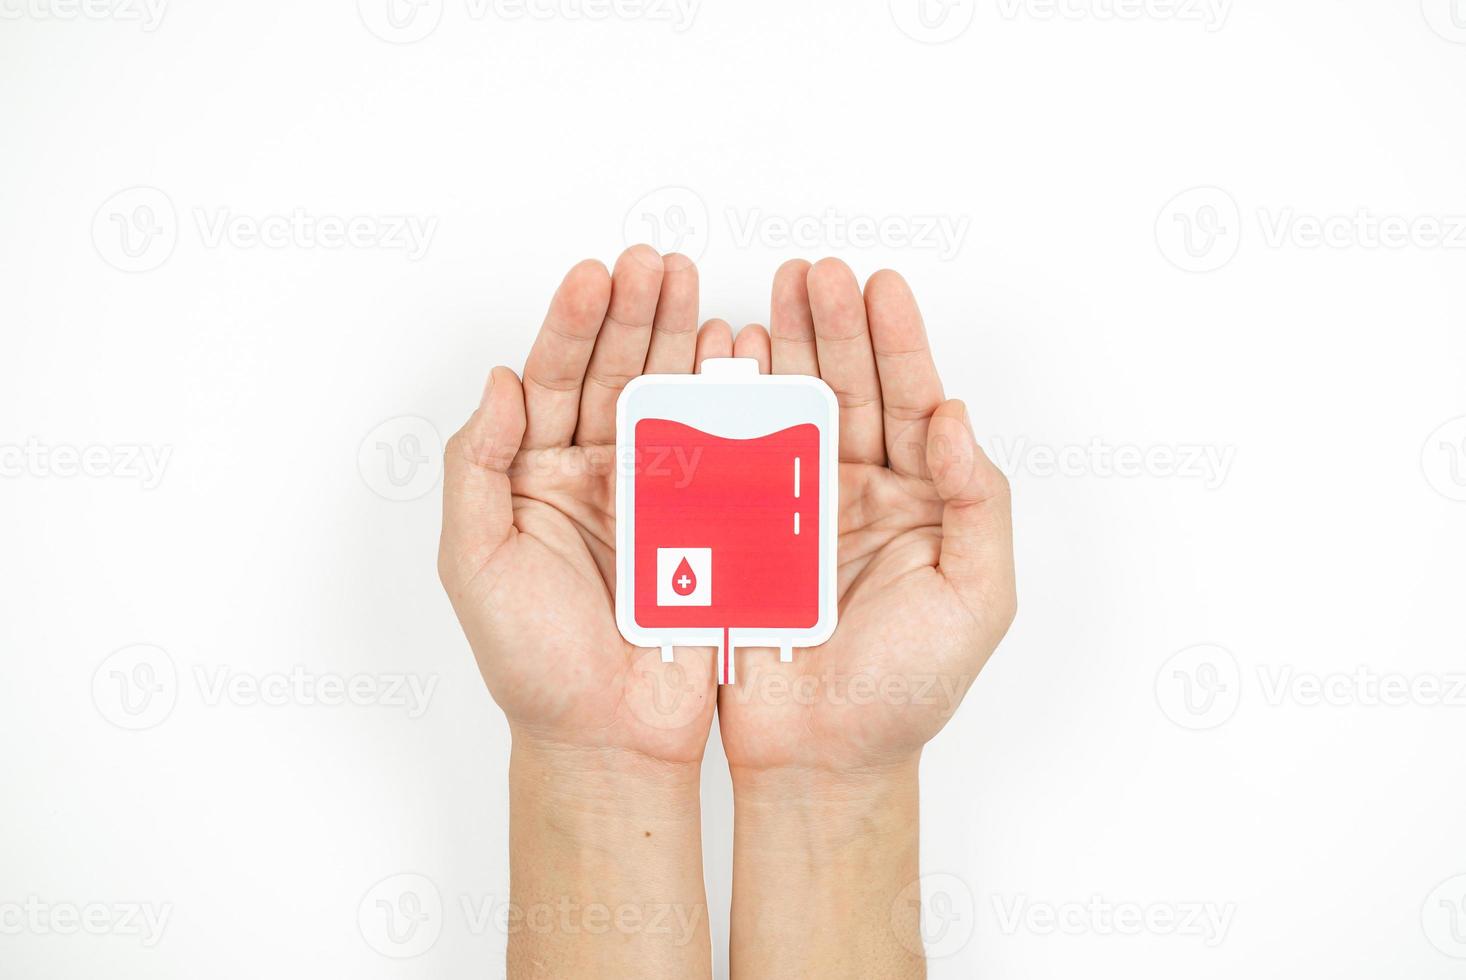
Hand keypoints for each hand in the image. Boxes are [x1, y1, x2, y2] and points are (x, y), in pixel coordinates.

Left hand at [438, 245, 718, 764]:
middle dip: (635, 315)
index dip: (572, 326)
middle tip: (657, 265)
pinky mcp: (709, 524)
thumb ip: (476, 470)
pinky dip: (732, 401)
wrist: (608, 738)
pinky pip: (721, 451)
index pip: (551, 381)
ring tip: (696, 290)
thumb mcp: (475, 566)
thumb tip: (498, 383)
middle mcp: (595, 476)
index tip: (595, 275)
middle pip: (614, 374)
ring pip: (670, 400)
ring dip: (682, 342)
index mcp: (536, 478)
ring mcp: (656, 496)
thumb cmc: (533, 666)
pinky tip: (739, 357)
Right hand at [717, 258, 1015, 774]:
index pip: (912, 402)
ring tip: (763, 299)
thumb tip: (956, 417)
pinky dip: (722, 410)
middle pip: (846, 389)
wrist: (822, 759)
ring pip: (786, 411)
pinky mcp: (739, 534)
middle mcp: (858, 493)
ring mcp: (795, 509)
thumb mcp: (976, 598)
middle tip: (813, 273)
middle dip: (830, 327)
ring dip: (776, 353)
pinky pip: (731, 459)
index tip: (879, 285)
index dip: (896, 341)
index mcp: (919, 501)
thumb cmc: (908, 690)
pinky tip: (718, 366)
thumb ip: (980, 503)